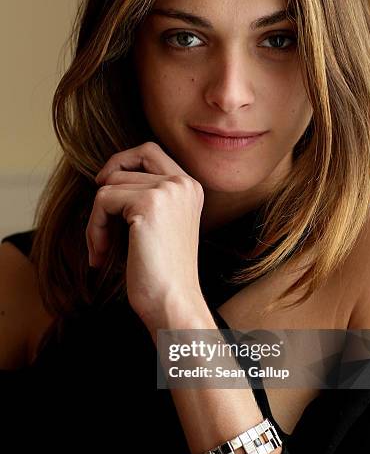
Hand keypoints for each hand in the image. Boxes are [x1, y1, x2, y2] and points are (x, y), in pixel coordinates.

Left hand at [86, 142, 204, 327]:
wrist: (173, 302)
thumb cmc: (163, 274)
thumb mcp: (161, 226)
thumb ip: (146, 197)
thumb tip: (105, 178)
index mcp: (191, 187)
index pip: (149, 151)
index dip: (122, 162)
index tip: (105, 184)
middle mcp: (183, 183)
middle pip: (127, 164)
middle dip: (105, 188)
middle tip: (98, 213)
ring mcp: (168, 191)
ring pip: (110, 185)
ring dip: (98, 219)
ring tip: (103, 249)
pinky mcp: (148, 204)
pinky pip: (102, 201)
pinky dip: (95, 229)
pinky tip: (102, 255)